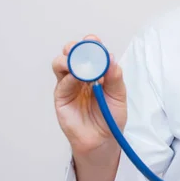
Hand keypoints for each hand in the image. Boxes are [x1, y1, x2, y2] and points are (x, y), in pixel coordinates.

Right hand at [52, 35, 126, 160]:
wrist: (102, 140)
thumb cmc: (110, 116)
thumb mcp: (118, 95)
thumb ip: (115, 78)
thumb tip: (111, 58)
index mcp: (96, 71)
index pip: (90, 52)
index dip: (90, 44)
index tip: (93, 41)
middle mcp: (81, 75)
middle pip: (72, 53)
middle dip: (76, 47)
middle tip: (83, 49)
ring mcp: (69, 85)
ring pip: (60, 64)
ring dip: (68, 59)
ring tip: (78, 63)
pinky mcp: (61, 97)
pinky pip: (61, 83)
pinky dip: (68, 77)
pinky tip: (76, 77)